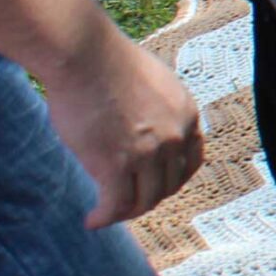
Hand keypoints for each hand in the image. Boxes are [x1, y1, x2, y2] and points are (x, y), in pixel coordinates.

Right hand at [45, 31, 205, 227]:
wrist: (85, 55)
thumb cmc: (107, 63)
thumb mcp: (152, 83)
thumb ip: (158, 110)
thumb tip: (145, 129)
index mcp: (187, 114)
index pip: (191, 162)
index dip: (173, 179)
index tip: (154, 186)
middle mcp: (175, 137)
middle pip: (167, 185)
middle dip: (146, 198)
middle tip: (124, 202)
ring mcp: (148, 153)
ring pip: (143, 200)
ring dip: (124, 213)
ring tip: (105, 214)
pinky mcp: (115, 165)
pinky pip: (115, 205)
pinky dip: (104, 217)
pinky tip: (92, 220)